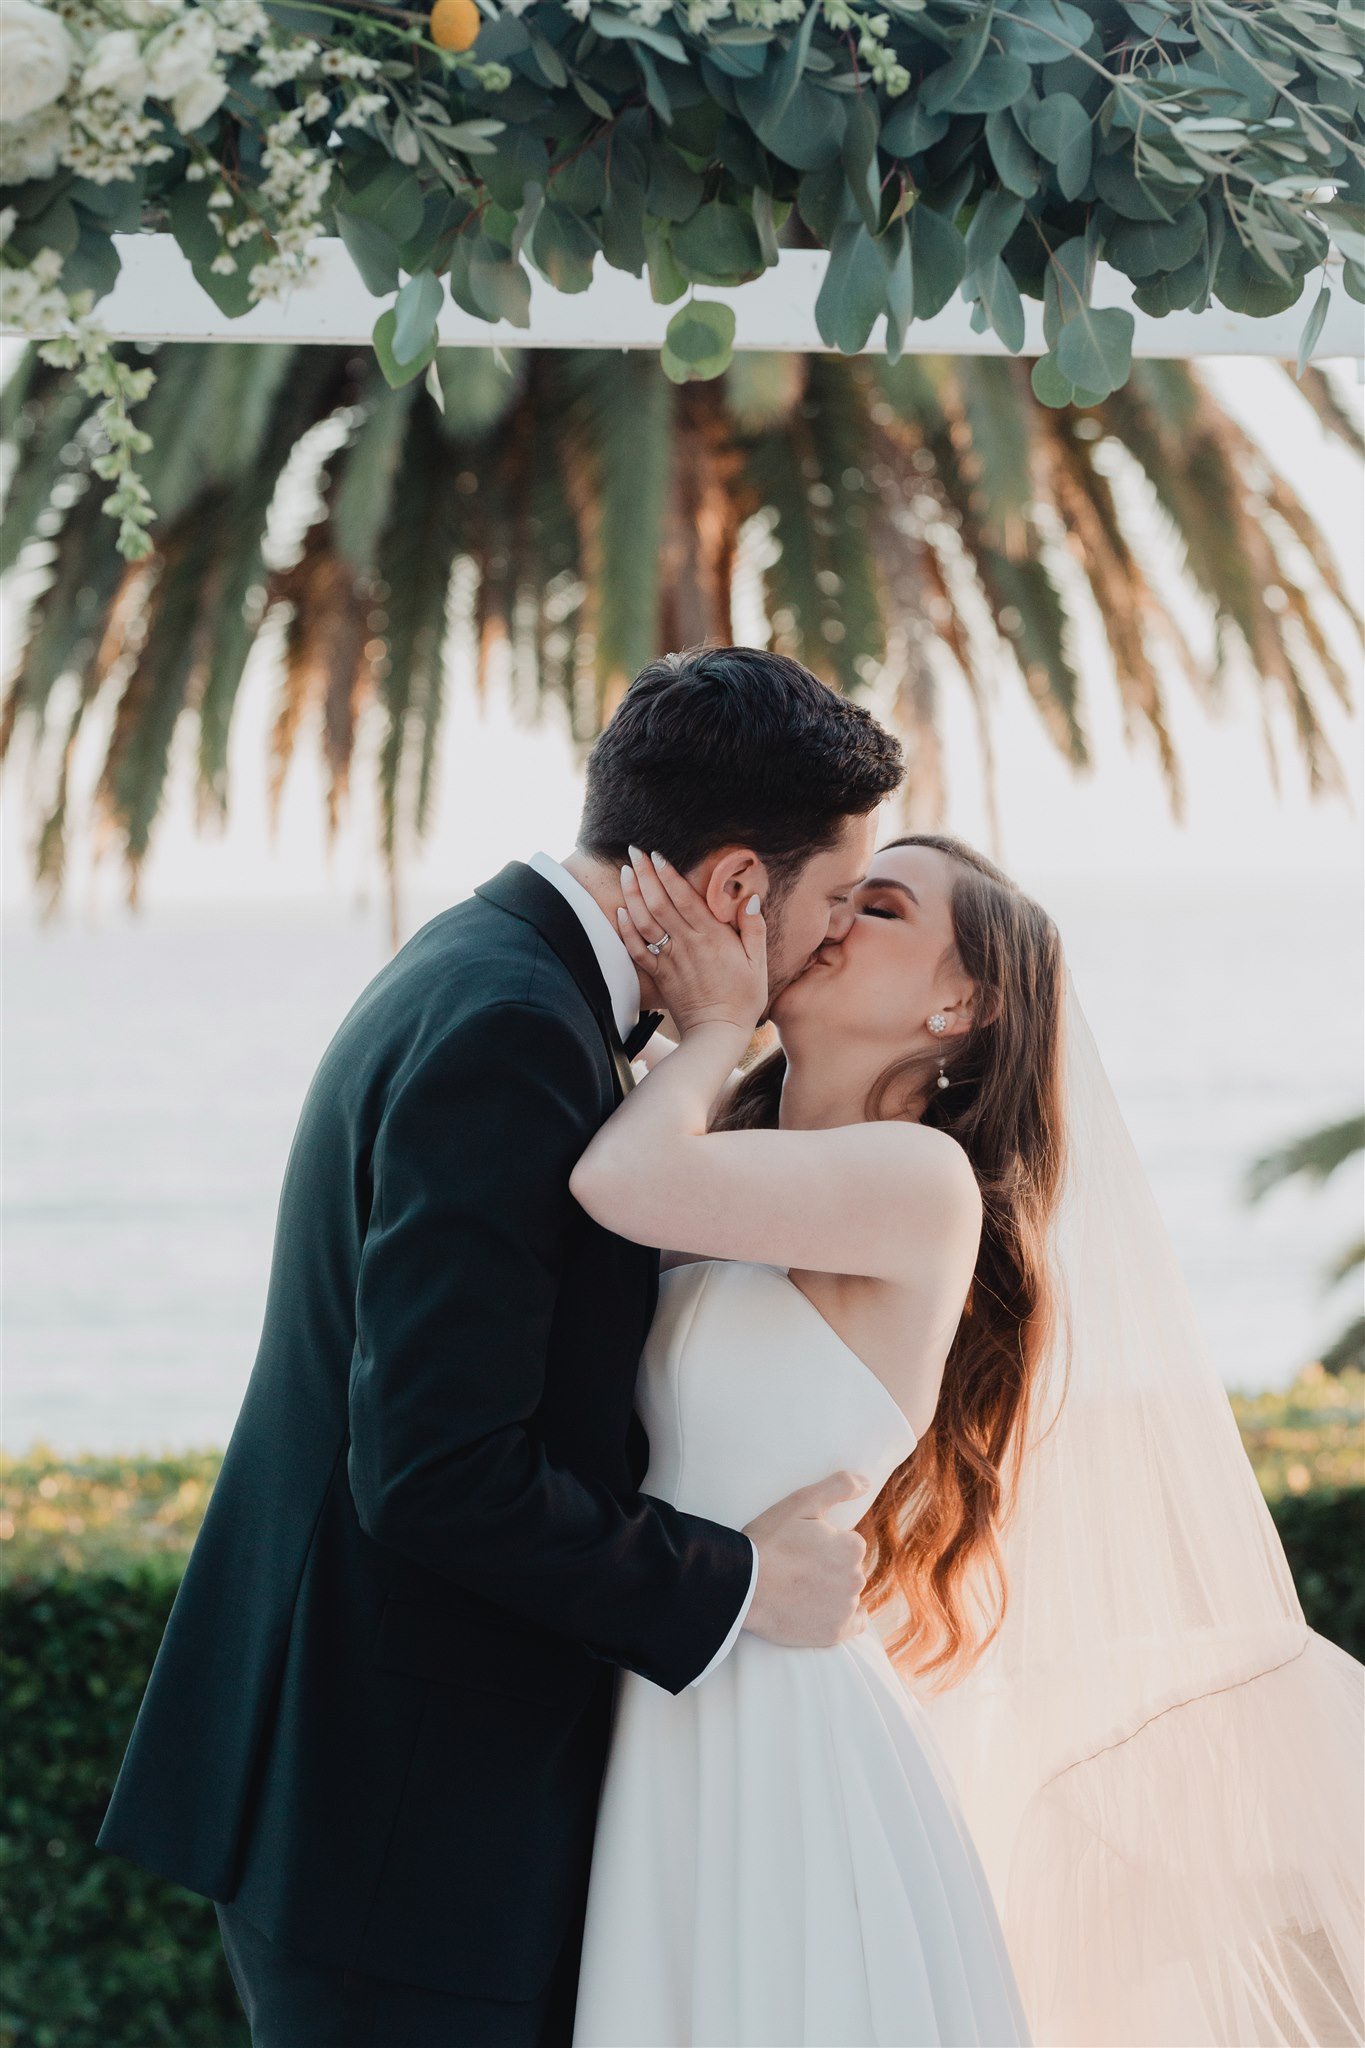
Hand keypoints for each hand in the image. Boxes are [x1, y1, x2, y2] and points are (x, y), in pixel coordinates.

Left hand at [616, 846, 767, 1038]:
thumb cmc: (743, 998)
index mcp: (711, 937)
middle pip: (659, 902)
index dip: (668, 874)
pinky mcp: (659, 975)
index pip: (684, 898)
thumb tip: (751, 898)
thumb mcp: (758, 962)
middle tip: (634, 851)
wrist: (717, 1033)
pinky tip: (620, 911)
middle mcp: (686, 944)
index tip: (656, 855)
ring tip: (626, 872)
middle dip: (645, 874)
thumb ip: (754, 928)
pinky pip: (637, 949)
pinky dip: (626, 929)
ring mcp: (669, 959)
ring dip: (632, 895)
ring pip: (644, 921)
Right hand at [741, 1470, 869, 1649]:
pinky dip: (843, 1618)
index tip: (802, 1548)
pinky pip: (853, 1625)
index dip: (824, 1544)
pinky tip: (823, 1611)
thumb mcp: (801, 1502)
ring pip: (846, 1595)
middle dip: (829, 1568)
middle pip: (847, 1570)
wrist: (743, 1586)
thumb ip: (838, 1487)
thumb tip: (866, 1482)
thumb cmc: (769, 1542)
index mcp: (852, 1547)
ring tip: (799, 1590)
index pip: (847, 1544)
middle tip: (798, 1569)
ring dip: (831, 1591)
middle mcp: (855, 1579)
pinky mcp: (833, 1634)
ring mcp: (845, 1609)